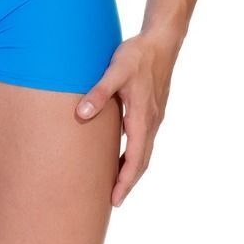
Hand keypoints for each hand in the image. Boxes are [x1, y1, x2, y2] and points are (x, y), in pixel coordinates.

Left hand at [75, 31, 178, 207]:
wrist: (162, 42)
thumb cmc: (138, 56)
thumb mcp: (115, 71)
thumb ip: (99, 93)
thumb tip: (81, 115)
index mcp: (143, 118)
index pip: (135, 159)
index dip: (125, 181)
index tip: (114, 200)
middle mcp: (152, 122)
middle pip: (142, 161)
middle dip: (128, 182)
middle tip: (113, 201)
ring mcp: (154, 117)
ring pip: (144, 151)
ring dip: (132, 169)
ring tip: (116, 183)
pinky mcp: (152, 109)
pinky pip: (144, 140)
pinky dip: (135, 153)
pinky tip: (122, 151)